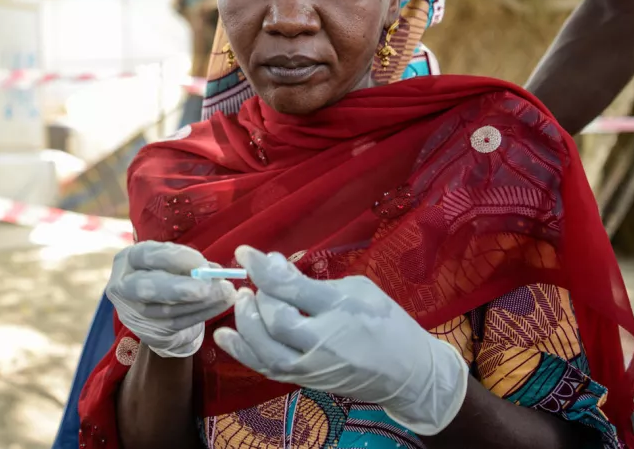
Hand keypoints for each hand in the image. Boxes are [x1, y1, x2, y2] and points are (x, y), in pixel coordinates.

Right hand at [106, 241, 235, 357]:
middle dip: (178, 289)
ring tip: (226, 293)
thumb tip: (213, 270)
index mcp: (128, 260)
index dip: (174, 259)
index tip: (201, 262)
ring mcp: (135, 313)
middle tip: (205, 288)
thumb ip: (188, 262)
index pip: (145, 255)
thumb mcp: (172, 261)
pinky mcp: (150, 333)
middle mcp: (124, 287)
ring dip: (201, 302)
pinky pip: (178, 324)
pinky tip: (221, 304)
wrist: (156, 305)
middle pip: (147, 288)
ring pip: (167, 310)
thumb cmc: (167, 272)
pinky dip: (203, 313)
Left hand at [214, 246, 468, 436]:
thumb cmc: (386, 322)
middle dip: (258, 298)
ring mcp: (313, 367)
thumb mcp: (356, 289)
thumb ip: (312, 282)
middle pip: (278, 322)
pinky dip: (242, 352)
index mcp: (343, 310)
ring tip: (241, 301)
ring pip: (267, 351)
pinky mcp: (304, 382)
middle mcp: (325, 342)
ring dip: (246, 324)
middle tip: (253, 283)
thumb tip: (272, 265)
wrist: (408, 373)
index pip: (294, 288)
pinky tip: (225, 335)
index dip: (263, 268)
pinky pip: (267, 369)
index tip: (244, 252)